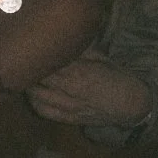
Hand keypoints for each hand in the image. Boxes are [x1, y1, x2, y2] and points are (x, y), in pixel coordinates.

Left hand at [27, 52, 152, 130]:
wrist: (131, 105)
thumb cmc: (117, 77)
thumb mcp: (100, 56)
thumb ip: (78, 50)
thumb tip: (60, 38)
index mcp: (80, 72)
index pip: (49, 62)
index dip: (38, 54)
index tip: (32, 45)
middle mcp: (71, 91)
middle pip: (39, 79)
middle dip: (31, 68)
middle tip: (26, 57)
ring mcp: (68, 108)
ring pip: (37, 96)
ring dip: (30, 84)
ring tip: (28, 74)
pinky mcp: (68, 119)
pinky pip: (43, 111)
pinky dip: (34, 100)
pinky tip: (33, 92)